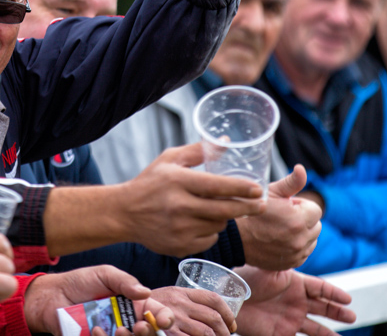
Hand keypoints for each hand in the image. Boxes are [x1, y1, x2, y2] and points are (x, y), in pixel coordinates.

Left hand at [23, 265, 173, 335]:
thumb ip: (125, 281)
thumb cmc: (79, 282)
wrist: (53, 295)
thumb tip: (145, 291)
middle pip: (148, 333)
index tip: (163, 320)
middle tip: (140, 326)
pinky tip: (96, 330)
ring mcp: (113, 333)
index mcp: (133, 304)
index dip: (164, 318)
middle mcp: (126, 321)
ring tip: (118, 329)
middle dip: (149, 332)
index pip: (156, 314)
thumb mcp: (104, 274)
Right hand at [118, 144, 265, 256]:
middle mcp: (179, 206)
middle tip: (262, 205)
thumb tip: (226, 142)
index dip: (241, 188)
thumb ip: (198, 150)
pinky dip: (211, 231)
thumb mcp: (169, 159)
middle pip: (225, 210)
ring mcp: (180, 229)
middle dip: (248, 208)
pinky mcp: (180, 246)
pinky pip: (209, 239)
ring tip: (219, 209)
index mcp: (178, 181)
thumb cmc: (150, 182)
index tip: (258, 189)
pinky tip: (202, 222)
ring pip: (219, 225)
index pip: (217, 186)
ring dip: (225, 217)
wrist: (124, 213)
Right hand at [147, 286, 234, 335]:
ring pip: (206, 333)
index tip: (232, 324)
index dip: (228, 313)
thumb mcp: (166, 296)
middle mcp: (178, 304)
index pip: (213, 299)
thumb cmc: (148, 307)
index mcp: (180, 292)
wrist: (122, 312)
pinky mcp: (170, 334)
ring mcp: (173, 320)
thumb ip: (185, 301)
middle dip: (225, 331)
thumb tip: (213, 312)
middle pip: (213, 317)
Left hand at [232, 267, 354, 335]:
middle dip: (337, 313)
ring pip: (316, 328)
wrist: (228, 299)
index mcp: (295, 284)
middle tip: (351, 317)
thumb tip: (302, 253)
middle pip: (323, 308)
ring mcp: (290, 319)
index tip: (348, 299)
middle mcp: (296, 302)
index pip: (321, 288)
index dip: (334, 294)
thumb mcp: (269, 269)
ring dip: (329, 333)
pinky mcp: (281, 333)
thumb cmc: (246, 279)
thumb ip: (287, 265)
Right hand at [236, 165, 322, 269]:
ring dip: (302, 233)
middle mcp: (300, 239)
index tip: (285, 206)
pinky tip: (281, 240)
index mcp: (298, 219)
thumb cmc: (250, 211)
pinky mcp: (292, 263)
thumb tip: (301, 169)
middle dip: (304, 219)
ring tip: (282, 228)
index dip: (300, 205)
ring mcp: (296, 253)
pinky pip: (305, 253)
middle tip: (283, 217)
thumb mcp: (269, 192)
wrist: (235, 238)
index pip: (315, 209)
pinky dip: (297, 246)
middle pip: (316, 225)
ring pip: (312, 240)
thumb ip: (291, 182)